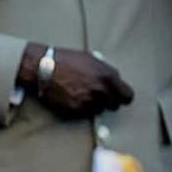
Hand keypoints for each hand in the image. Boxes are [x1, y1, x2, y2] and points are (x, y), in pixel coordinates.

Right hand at [17, 43, 133, 118]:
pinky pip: (85, 112)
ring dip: (93, 105)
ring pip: (99, 110)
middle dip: (108, 101)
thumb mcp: (92, 60)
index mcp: (108, 76)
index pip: (127, 96)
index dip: (122, 97)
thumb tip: (114, 81)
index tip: (118, 97)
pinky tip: (73, 97)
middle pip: (114, 105)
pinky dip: (81, 107)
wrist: (44, 67)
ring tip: (82, 94)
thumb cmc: (66, 60)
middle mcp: (101, 90)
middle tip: (98, 96)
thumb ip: (106, 72)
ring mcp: (88, 100)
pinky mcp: (76, 108)